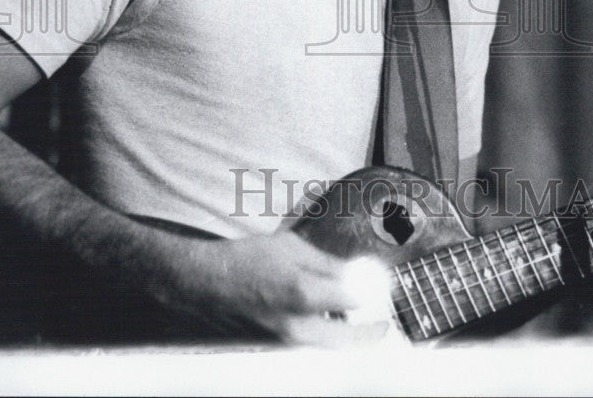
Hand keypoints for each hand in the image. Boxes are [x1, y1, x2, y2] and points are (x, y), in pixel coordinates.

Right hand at [173, 231, 395, 346]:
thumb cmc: (250, 258)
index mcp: (304, 293)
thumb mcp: (293, 247)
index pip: (354, 299)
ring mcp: (287, 339)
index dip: (372, 291)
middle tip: (383, 326)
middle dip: (368, 335)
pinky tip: (331, 319)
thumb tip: (357, 273)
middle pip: (346, 341)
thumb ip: (328, 264)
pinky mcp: (278, 343)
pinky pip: (312, 343)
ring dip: (349, 336)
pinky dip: (327, 335)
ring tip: (361, 322)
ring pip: (330, 345)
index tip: (380, 283)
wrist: (210, 282)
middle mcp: (298, 324)